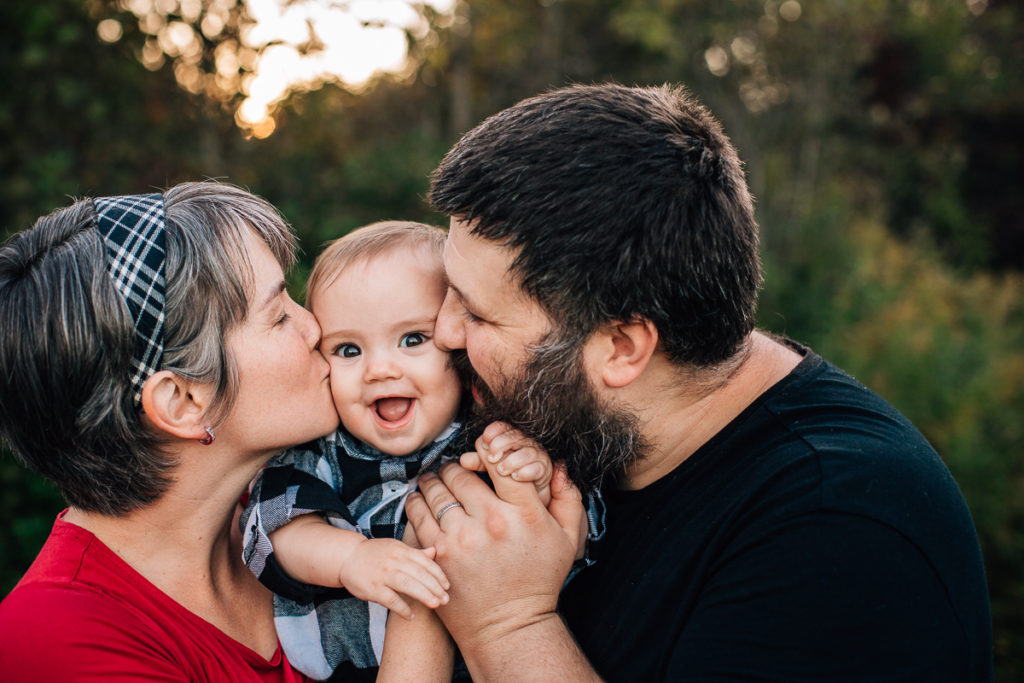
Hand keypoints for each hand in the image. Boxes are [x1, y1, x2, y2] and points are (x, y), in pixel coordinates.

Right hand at [338, 537, 449, 619]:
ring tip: (435, 605)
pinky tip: (411, 615)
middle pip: (419, 574)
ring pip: (407, 585)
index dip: (438, 574)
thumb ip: (414, 553)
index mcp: (401, 550)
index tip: (447, 586)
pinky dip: (402, 608)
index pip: (424, 562)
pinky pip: (390, 599)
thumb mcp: (395, 548)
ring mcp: (383, 574)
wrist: (347, 557)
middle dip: (435, 587)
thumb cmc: (375, 554)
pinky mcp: (373, 588)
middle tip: (446, 600)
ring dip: (424, 595)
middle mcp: (393, 561)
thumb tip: (434, 552)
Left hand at [405, 460, 583, 654]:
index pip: (500, 463)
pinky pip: (418, 515)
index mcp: (525, 514)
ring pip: (436, 490)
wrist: (508, 627)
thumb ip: (568, 499)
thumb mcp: (567, 541)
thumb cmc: (539, 580)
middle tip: (455, 469)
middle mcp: (491, 523)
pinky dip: (417, 502)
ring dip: (433, 481)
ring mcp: (461, 539)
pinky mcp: (438, 555)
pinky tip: (420, 500)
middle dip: (457, 467)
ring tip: (434, 480)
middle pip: (461, 473)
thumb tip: (560, 466)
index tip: (483, 452)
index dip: (488, 451)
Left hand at [460, 421, 552, 504]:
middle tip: (491, 457)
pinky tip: (516, 477)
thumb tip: (463, 460)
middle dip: (502, 444)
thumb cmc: (509, 483)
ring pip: (527, 451)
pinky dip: (526, 471)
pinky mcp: (546, 472)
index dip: (494, 431)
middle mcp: (526, 445)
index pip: (503, 428)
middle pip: (515, 436)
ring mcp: (537, 457)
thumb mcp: (492, 470)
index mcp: (511, 440)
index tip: (484, 440)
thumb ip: (480, 462)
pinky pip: (538, 468)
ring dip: (512, 460)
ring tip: (502, 470)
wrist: (531, 506)